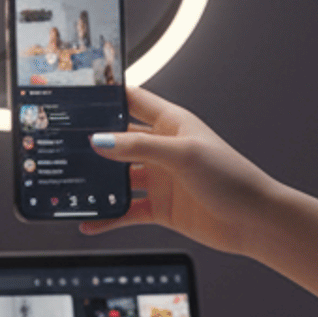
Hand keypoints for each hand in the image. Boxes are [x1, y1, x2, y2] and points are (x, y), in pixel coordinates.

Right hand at [80, 85, 274, 253]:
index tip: (77, 95)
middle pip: (117, 141)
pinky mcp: (159, 207)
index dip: (107, 96)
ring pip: (118, 178)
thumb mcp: (183, 155)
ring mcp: (159, 179)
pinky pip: (125, 211)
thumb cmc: (232, 178)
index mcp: (171, 125)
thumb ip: (138, 147)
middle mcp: (162, 149)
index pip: (132, 101)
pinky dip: (107, 217)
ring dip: (97, 183)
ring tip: (71, 185)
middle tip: (62, 144)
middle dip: (92, 142)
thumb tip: (99, 141)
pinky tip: (89, 221)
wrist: (255, 221)